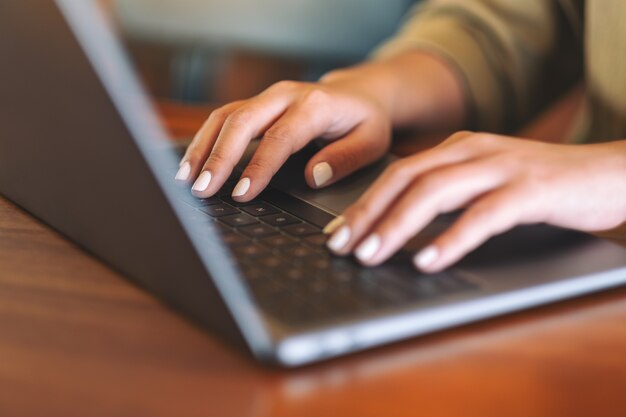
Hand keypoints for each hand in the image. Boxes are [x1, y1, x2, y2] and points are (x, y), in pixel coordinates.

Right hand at [175, 80, 390, 200]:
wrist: (359, 93)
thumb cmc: (365, 121)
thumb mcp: (371, 142)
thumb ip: (345, 159)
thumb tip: (313, 177)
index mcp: (316, 106)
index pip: (281, 137)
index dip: (259, 167)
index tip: (242, 194)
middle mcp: (285, 96)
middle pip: (242, 121)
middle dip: (218, 157)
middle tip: (201, 189)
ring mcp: (267, 98)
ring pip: (225, 117)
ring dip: (203, 148)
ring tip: (185, 180)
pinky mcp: (256, 105)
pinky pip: (223, 118)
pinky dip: (204, 140)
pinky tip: (192, 164)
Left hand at [323, 132, 625, 272]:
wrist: (610, 172)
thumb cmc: (542, 184)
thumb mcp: (486, 181)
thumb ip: (449, 194)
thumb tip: (399, 227)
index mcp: (458, 148)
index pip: (396, 173)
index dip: (362, 202)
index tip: (337, 232)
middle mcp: (473, 151)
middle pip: (405, 178)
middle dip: (367, 214)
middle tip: (340, 247)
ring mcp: (501, 167)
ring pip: (434, 192)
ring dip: (397, 226)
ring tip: (371, 255)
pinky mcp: (530, 190)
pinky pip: (482, 215)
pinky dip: (451, 239)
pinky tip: (428, 261)